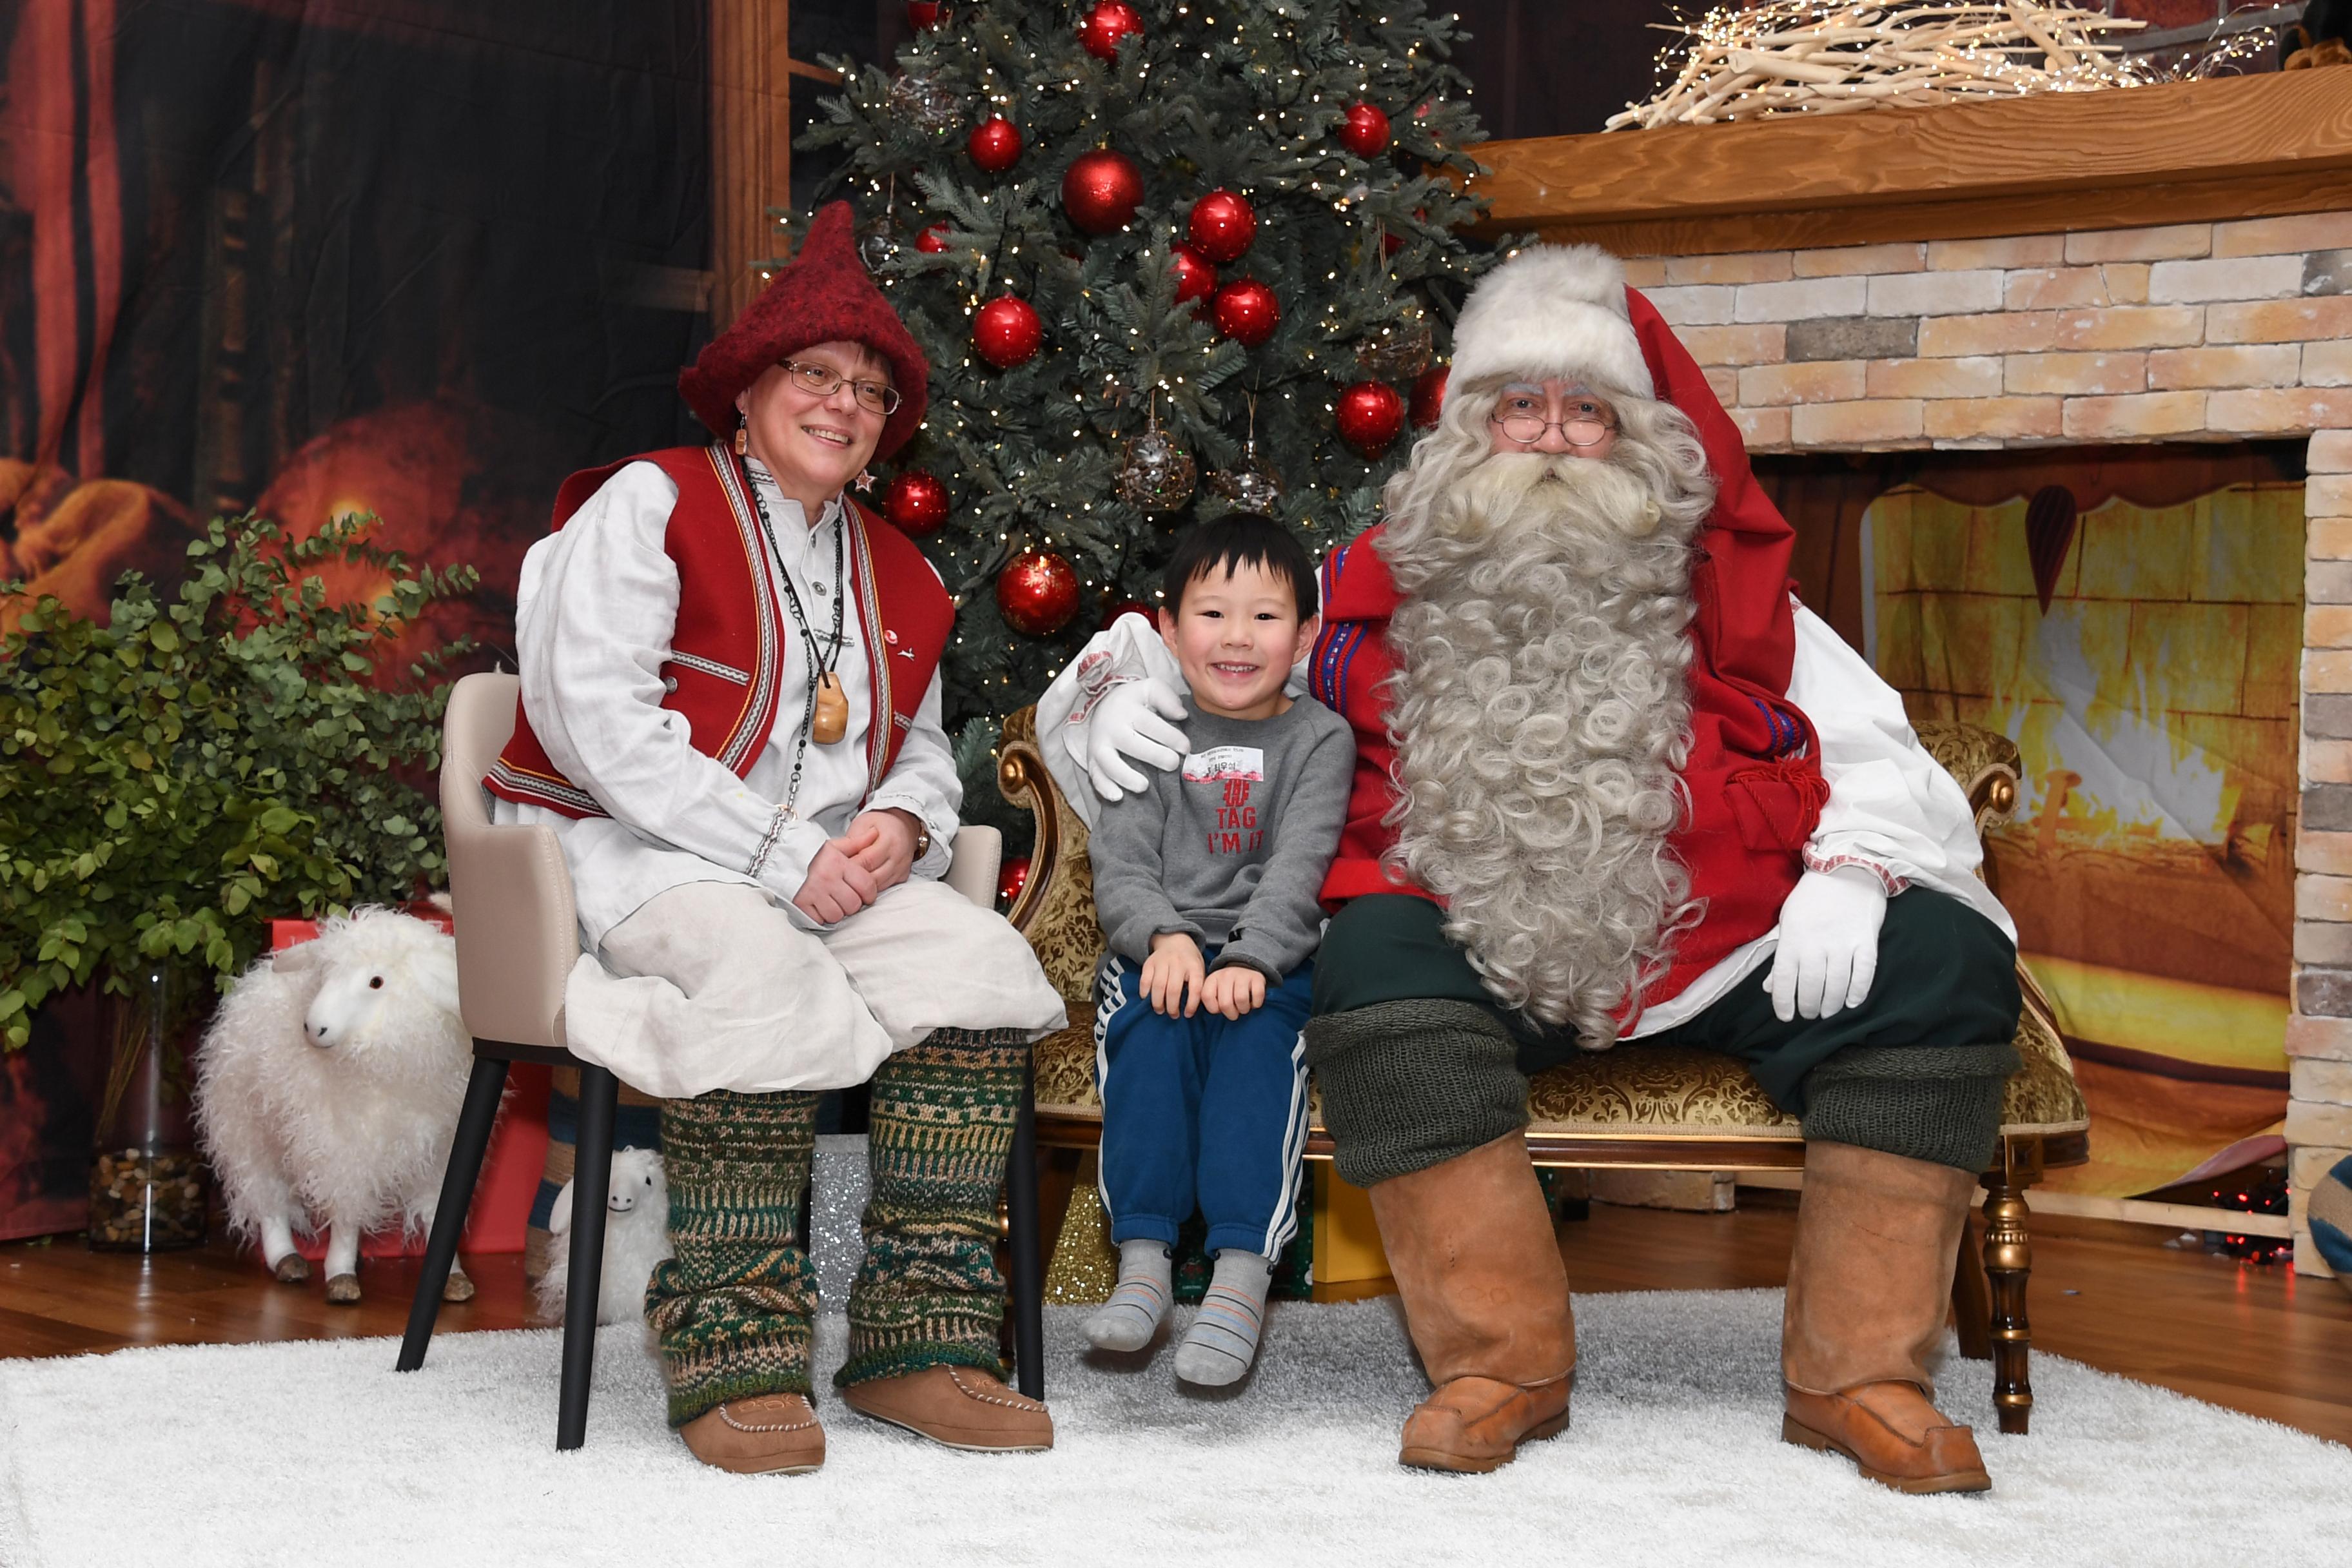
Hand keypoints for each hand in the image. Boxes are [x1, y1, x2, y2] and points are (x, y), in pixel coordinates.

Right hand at [791, 836, 880, 924]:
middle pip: (853, 905)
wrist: (779, 856)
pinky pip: (819, 920)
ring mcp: (813, 892)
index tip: (865, 894)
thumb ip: (856, 843)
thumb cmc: (811, 854)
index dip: (870, 894)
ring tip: (831, 902)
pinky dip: (820, 917)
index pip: (867, 886)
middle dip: (852, 904)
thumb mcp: (834, 845)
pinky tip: (818, 906)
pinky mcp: (800, 904)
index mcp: (839, 863)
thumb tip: (875, 833)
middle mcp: (827, 878)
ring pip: (836, 915)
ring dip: (836, 912)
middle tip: (845, 898)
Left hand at [843, 809, 921, 893]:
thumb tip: (841, 857)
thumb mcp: (863, 823)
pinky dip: (872, 886)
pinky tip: (862, 880)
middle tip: (840, 875)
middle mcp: (899, 857)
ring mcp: (902, 869)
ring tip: (849, 877)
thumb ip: (853, 840)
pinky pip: (884, 887)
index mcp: (890, 841)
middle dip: (854, 878)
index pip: (867, 860)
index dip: (851, 865)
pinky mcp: (902, 877)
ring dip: (862, 884)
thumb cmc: (881, 823)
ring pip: (878, 885)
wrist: (903, 826)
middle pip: (873, 877)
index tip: (838, 866)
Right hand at [1086, 677, 1189, 800]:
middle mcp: (1111, 728)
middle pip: (1131, 744)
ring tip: (1144, 786)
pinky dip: (1104, 788)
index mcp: (1127, 709)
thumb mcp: (1150, 688)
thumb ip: (1167, 698)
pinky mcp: (1092, 760)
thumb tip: (1181, 714)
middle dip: (1154, 756)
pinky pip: (1095, 776)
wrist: (1104, 707)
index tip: (1186, 748)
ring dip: (1126, 776)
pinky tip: (1118, 797)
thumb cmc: (1135, 701)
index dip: (1169, 736)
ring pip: (1109, 763)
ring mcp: (1099, 745)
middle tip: (1173, 764)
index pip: (1150, 724)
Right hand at [1140, 932, 1205, 1017]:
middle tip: (1173, 1015)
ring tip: (1160, 1010)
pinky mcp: (1149, 963)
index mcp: (1194, 966)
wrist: (1175, 940)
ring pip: (1158, 986)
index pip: (1195, 988)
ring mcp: (1162, 961)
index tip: (1187, 1014)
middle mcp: (1178, 962)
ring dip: (1158, 1003)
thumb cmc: (1189, 961)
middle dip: (1172, 1007)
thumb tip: (1192, 1008)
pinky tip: (1148, 999)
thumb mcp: (1200, 969)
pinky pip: (1145, 980)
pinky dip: (1145, 992)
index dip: (1191, 1005)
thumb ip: (1198, 986)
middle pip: (1173, 989)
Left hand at [1199, 964, 1265, 1019]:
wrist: (1246, 966)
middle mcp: (1226, 975)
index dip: (1214, 1009)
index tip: (1219, 1008)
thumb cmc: (1228, 986)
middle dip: (1231, 1014)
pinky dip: (1257, 1004)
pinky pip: (1257, 996)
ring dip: (1244, 1009)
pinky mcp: (1257, 977)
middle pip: (1225, 1004)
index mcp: (1212, 979)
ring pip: (1241, 1000)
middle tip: (1235, 1012)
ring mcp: (1242, 975)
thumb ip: (1210, 1000)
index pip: (1207, 997)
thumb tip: (1203, 1014)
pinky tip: (1254, 1002)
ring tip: (1244, 1007)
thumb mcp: (1215, 989)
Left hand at [1765, 866, 1887, 1022]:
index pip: (1783, 980)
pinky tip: (1852, 1002)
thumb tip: (1769, 986)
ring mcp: (1842, 943)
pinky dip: (1858, 992)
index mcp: (1792, 939)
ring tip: (1828, 1011)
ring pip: (1837, 986)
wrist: (1846, 868)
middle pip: (1810, 987)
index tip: (1785, 1016)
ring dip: (1831, 1005)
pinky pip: (1863, 974)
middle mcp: (1816, 944)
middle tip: (1809, 1013)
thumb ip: (1781, 955)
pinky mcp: (1866, 941)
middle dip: (1808, 1007)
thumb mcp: (1788, 921)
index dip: (1783, 1003)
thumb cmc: (1812, 896)